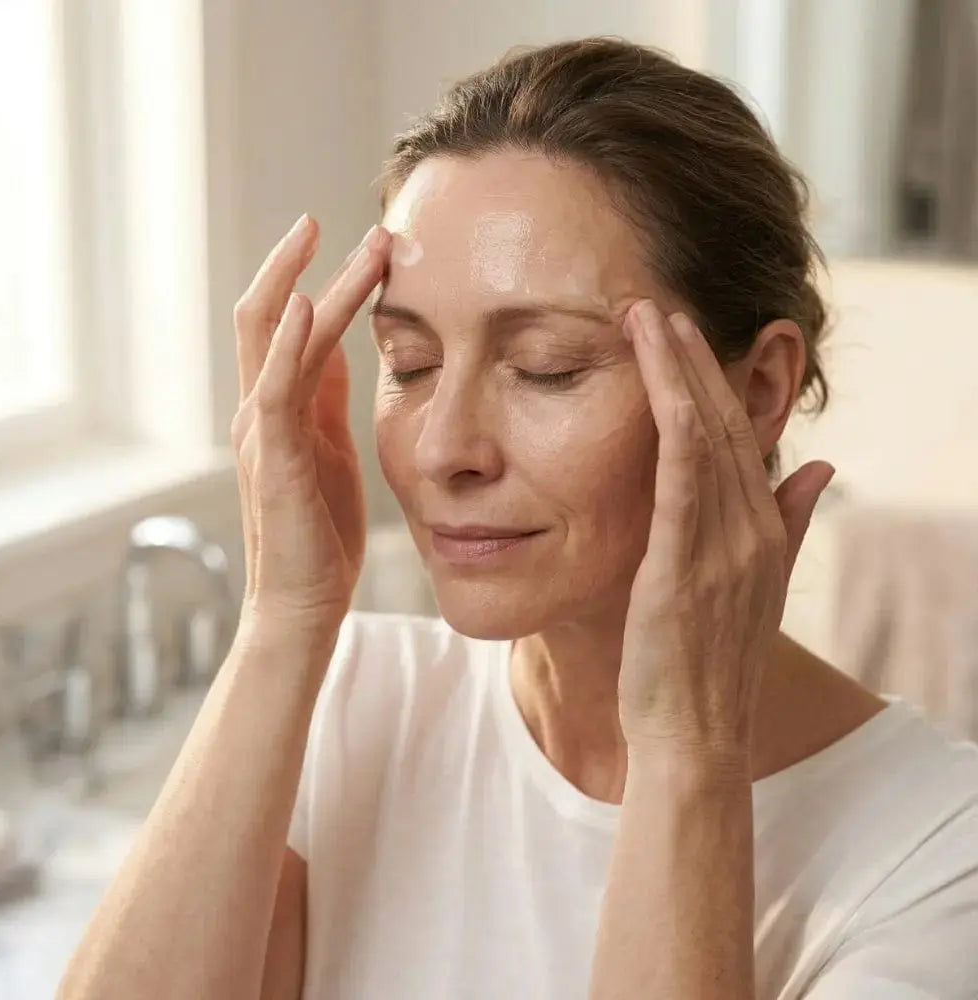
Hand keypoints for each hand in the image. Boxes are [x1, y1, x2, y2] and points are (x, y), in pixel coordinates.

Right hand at [231, 215, 389, 631]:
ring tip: (368, 248)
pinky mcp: (275, 461)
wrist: (303, 606)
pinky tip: (304, 305)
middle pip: (268, 315)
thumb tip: (331, 344)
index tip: (365, 245)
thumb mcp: (329, 449)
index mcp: (278, 409)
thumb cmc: (318, 533)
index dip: (317, 279)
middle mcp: (260, 411)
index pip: (286, 325)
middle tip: (361, 226)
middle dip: (308, 264)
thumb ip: (324, 398)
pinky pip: (275, 392)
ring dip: (318, 286)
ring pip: (277, 338)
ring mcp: (262, 433)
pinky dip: (286, 345)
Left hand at [616, 300, 834, 762]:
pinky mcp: (685, 566)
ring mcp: (724, 547)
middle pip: (724, 426)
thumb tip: (819, 465)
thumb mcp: (756, 588)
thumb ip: (788, 523)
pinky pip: (682, 479)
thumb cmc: (710, 666)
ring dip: (678, 373)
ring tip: (650, 319)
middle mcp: (750, 531)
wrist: (696, 737)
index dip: (713, 383)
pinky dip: (672, 423)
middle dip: (694, 361)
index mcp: (761, 533)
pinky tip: (656, 379)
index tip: (685, 336)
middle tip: (663, 305)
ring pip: (703, 438)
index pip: (737, 440)